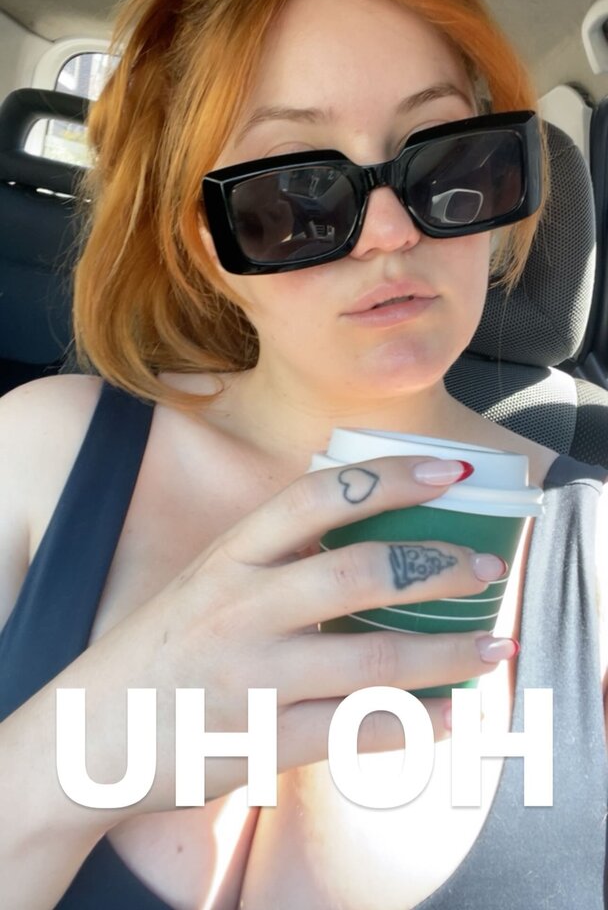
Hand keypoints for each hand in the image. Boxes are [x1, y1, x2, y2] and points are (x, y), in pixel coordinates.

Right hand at [70, 454, 511, 820]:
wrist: (90, 736)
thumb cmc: (158, 650)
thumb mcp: (204, 581)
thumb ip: (272, 555)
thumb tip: (360, 528)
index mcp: (228, 557)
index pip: (318, 497)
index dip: (389, 479)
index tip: (447, 472)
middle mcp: (241, 609)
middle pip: (360, 573)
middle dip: (439, 565)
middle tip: (487, 566)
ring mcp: (253, 678)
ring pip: (374, 659)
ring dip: (448, 652)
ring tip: (494, 645)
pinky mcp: (262, 743)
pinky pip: (356, 732)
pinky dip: (417, 724)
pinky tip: (452, 715)